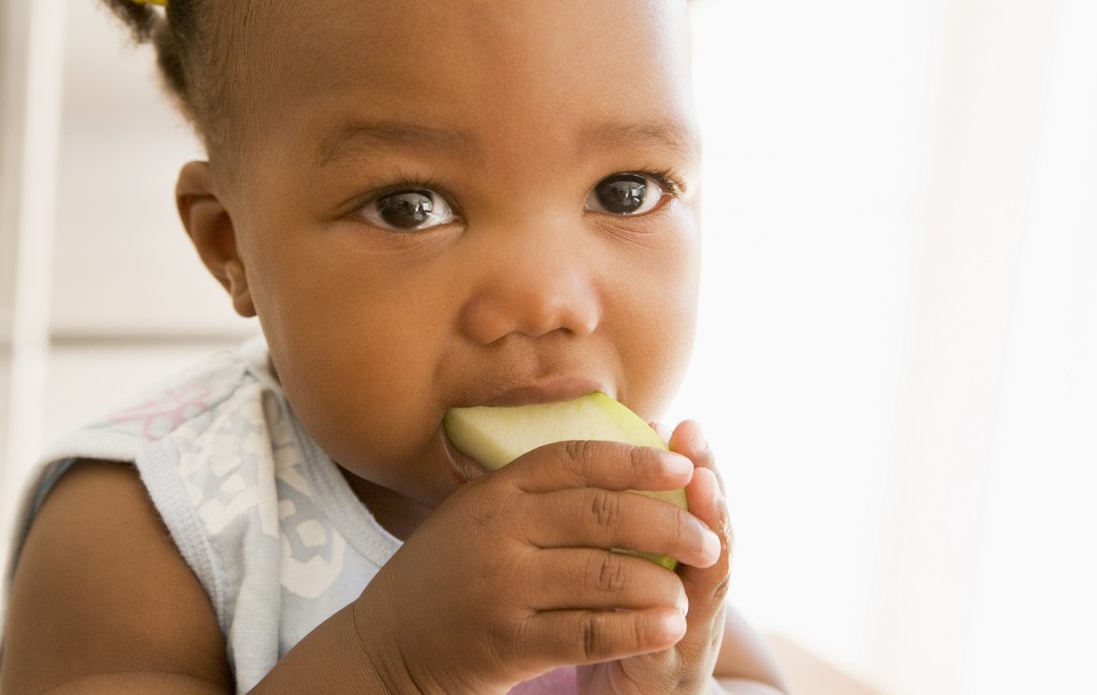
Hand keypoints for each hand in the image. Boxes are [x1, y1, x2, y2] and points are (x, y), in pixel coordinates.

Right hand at [351, 439, 721, 693]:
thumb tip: (630, 450)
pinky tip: (668, 626)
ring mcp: (502, 588)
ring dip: (660, 584)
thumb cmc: (450, 571)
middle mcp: (497, 532)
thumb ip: (538, 487)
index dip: (633, 458)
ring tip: (692, 590)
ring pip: (604, 576)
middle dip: (667, 524)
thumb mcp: (479, 513)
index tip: (682, 463)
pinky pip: (590, 632)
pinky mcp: (509, 643)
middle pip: (600, 515)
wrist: (389, 645)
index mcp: (494, 492)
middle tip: (707, 538)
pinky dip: (637, 629)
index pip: (574, 459)